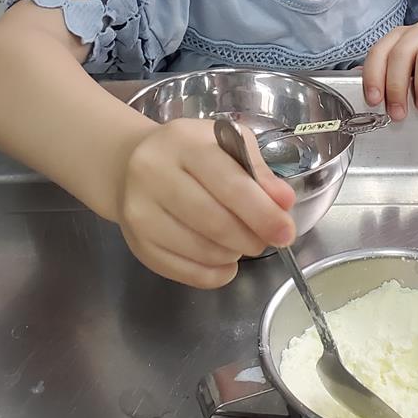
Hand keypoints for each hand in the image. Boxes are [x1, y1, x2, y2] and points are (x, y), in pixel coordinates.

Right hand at [115, 119, 295, 288]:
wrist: (130, 165)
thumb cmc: (190, 152)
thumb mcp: (227, 145)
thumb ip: (258, 172)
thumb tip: (283, 203)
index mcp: (184, 143)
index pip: (230, 184)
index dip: (263, 213)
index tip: (286, 232)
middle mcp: (154, 175)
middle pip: (215, 222)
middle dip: (251, 238)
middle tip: (266, 239)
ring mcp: (140, 212)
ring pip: (201, 250)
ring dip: (233, 254)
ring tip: (241, 242)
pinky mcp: (137, 243)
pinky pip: (184, 272)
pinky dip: (214, 273)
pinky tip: (224, 260)